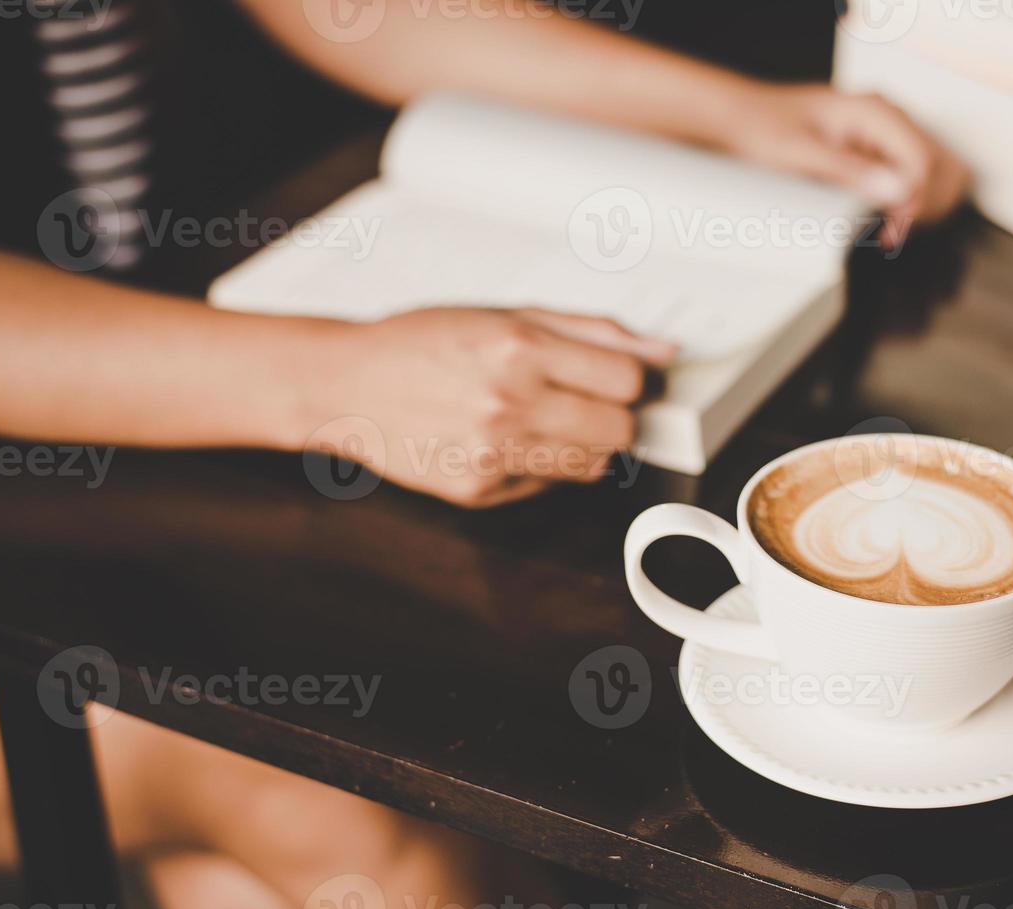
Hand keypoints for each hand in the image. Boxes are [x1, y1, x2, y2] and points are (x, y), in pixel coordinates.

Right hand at [303, 308, 674, 506]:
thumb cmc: (423, 343)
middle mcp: (507, 402)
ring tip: (543, 416)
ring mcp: (492, 453)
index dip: (629, 376)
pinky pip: (550, 484)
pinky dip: (542, 464)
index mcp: (517, 347)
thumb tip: (664, 350)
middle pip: (621, 429)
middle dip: (613, 413)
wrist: (348, 384)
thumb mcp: (508, 314)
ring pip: (594, 465)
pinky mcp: (479, 490)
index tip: (616, 374)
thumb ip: (593, 331)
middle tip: (581, 398)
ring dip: (583, 442)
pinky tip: (506, 438)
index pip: (628, 379)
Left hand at [720, 83, 969, 248]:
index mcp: (875, 112)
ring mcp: (888, 135)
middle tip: (893, 231)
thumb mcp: (801, 153)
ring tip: (890, 228)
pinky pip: (916, 179)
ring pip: (939, 173)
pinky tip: (886, 220)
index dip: (916, 200)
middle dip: (927, 205)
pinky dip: (911, 204)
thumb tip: (895, 190)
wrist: (745, 118)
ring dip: (923, 206)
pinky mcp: (881, 152)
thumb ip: (849, 170)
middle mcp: (889, 119)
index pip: (924, 160)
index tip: (894, 227)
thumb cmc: (765, 128)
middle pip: (943, 166)